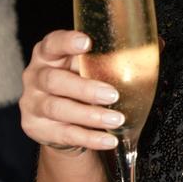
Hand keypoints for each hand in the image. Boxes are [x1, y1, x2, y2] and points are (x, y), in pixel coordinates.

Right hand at [19, 30, 123, 151]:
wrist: (59, 120)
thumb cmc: (77, 82)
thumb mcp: (86, 66)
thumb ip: (107, 58)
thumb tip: (150, 48)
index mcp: (47, 54)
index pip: (52, 43)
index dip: (67, 42)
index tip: (86, 42)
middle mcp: (34, 76)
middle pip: (53, 80)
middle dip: (84, 88)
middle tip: (112, 94)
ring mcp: (32, 103)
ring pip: (58, 109)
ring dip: (90, 115)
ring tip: (117, 119)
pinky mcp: (37, 128)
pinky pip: (65, 134)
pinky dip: (90, 138)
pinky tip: (109, 139)